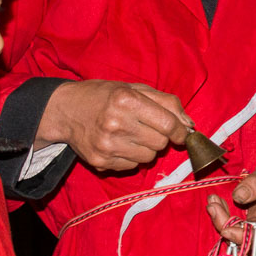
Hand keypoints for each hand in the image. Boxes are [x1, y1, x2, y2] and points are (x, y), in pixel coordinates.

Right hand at [38, 80, 190, 171]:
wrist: (66, 110)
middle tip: (148, 128)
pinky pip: (132, 166)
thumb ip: (166, 103)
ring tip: (132, 135)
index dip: (181, 131)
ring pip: (148, 158)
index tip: (183, 133)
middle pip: (160, 143)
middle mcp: (115, 123)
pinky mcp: (100, 162)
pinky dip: (132, 157)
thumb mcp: (135, 88)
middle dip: (161, 137)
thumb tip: (189, 125)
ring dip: (147, 148)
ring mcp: (106, 145)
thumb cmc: (105, 96)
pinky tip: (120, 144)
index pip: (168, 124)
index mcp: (126, 100)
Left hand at [206, 153, 255, 245]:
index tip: (224, 228)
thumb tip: (239, 196)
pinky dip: (228, 218)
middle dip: (227, 225)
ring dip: (225, 221)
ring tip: (213, 201)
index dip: (243, 236)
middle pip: (251, 238)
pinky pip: (242, 227)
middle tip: (212, 204)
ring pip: (243, 234)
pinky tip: (218, 203)